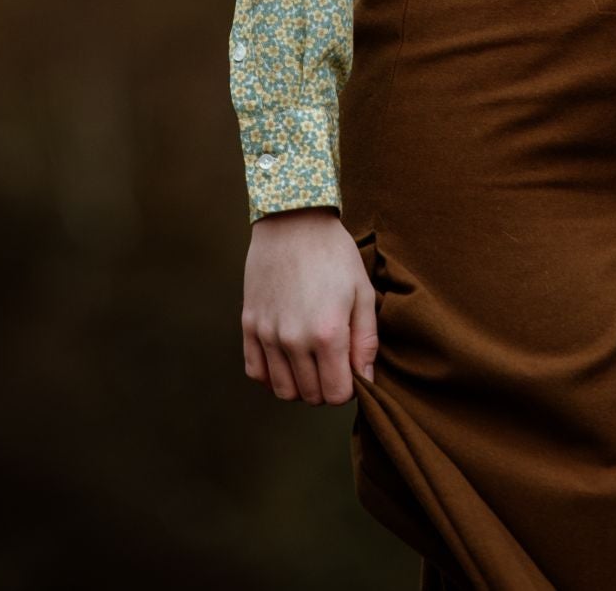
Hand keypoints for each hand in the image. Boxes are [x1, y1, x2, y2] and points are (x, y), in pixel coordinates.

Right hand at [241, 206, 379, 404]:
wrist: (293, 220)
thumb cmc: (334, 254)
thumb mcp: (362, 292)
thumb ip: (366, 341)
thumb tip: (365, 381)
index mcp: (327, 334)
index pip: (336, 394)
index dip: (348, 388)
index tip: (350, 368)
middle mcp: (293, 340)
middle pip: (310, 395)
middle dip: (326, 386)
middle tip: (333, 361)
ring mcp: (267, 334)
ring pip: (282, 390)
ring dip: (300, 384)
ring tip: (311, 360)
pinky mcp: (249, 324)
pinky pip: (256, 372)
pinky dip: (271, 374)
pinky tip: (286, 357)